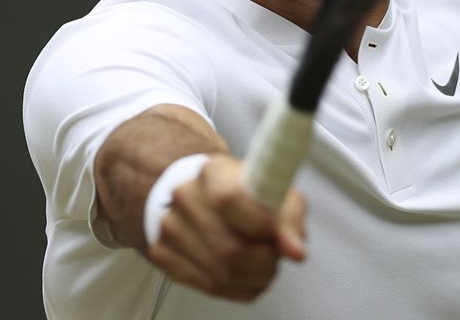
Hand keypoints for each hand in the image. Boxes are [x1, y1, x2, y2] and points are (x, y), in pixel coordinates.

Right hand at [146, 153, 306, 301]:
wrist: (204, 197)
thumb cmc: (242, 193)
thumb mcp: (274, 190)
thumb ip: (290, 216)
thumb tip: (294, 250)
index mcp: (212, 173)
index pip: (229, 199)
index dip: (260, 224)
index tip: (274, 232)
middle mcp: (185, 198)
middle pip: (230, 248)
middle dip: (264, 259)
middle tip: (274, 251)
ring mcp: (170, 228)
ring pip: (223, 273)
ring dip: (254, 276)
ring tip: (262, 261)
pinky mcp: (165, 255)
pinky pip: (212, 287)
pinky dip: (238, 286)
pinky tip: (244, 270)